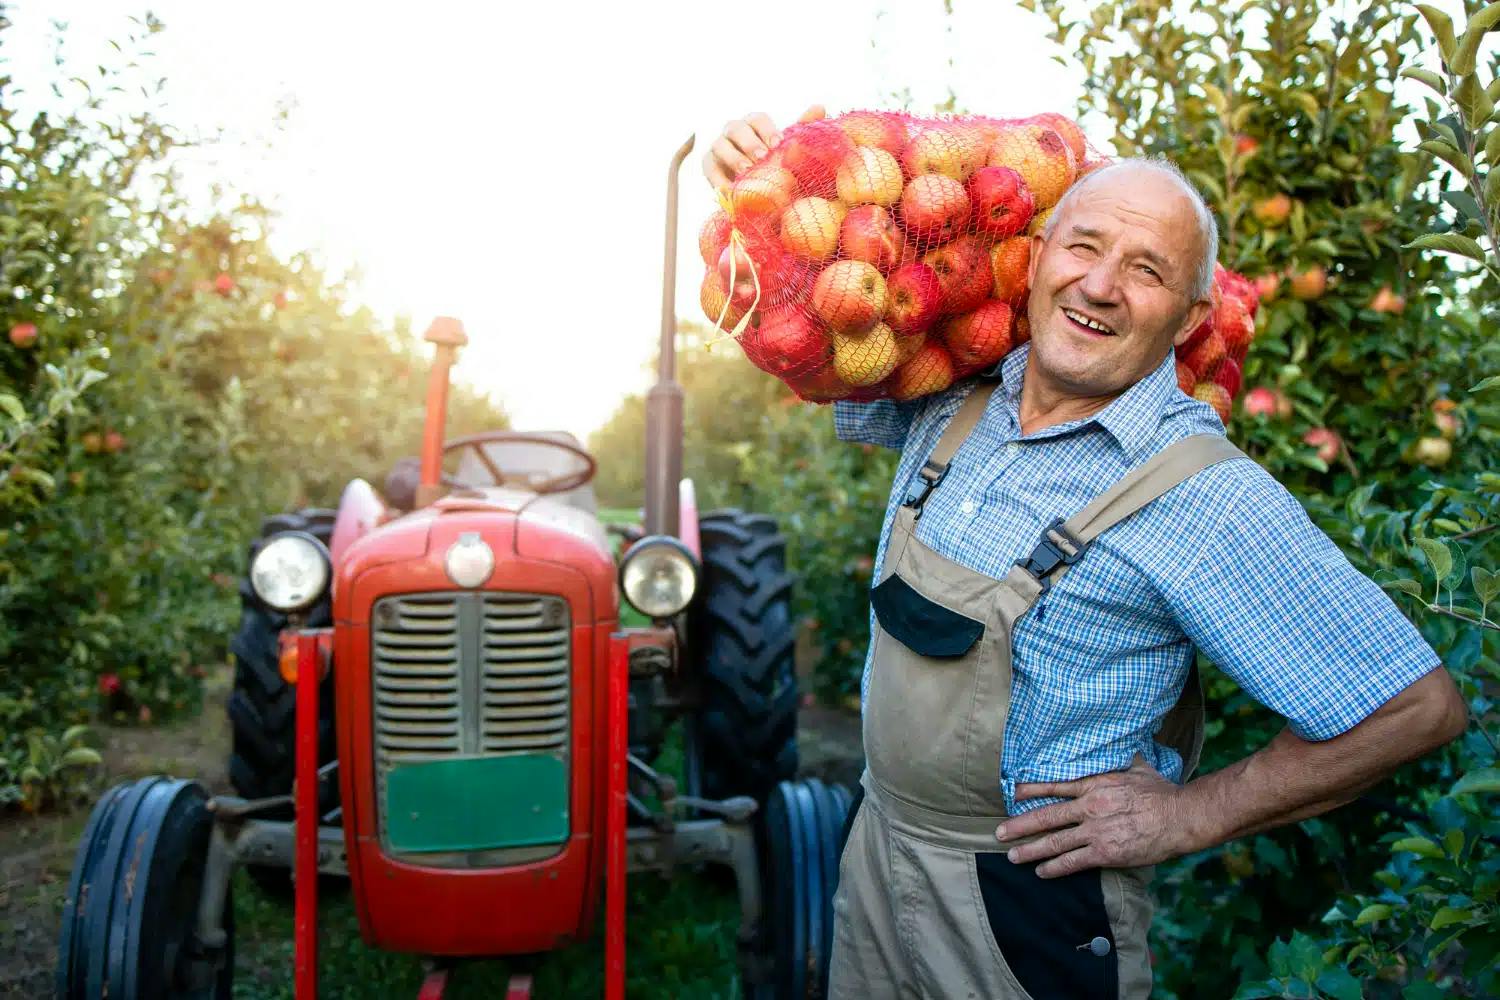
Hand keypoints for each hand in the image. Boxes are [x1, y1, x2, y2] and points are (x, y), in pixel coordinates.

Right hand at [702, 104, 825, 190]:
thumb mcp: (787, 147)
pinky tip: (731, 189)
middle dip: (749, 142)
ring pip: (720, 146)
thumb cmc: (773, 161)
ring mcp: (718, 147)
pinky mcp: (709, 166)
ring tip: (746, 171)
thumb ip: (802, 128)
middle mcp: (733, 131)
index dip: (767, 129)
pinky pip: (710, 170)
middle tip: (762, 157)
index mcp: (753, 123)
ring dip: (733, 158)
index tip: (778, 144)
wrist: (754, 186)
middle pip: (736, 129)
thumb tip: (820, 106)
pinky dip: (718, 179)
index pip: (757, 118)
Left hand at [994, 755, 1196, 877]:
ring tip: (1012, 856)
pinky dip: (1054, 868)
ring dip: (1030, 850)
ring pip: (1054, 842)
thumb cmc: (1161, 791)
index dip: (1031, 790)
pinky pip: (1073, 862)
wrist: (1179, 817)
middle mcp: (1089, 807)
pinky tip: (1042, 872)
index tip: (1013, 793)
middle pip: (1046, 817)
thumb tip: (1117, 740)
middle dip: (1019, 826)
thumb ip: (1120, 757)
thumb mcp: (1137, 765)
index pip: (1054, 785)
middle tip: (999, 832)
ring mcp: (1095, 831)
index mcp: (1094, 784)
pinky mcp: (1105, 853)